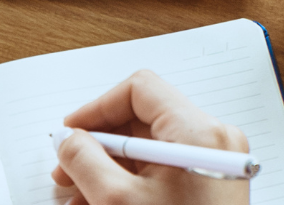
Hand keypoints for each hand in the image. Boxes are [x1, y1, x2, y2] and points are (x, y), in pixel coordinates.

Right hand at [52, 71, 250, 204]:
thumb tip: (69, 139)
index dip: (96, 109)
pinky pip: (163, 171)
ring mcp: (215, 164)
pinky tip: (104, 204)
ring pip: (149, 150)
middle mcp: (213, 140)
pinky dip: (131, 184)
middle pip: (142, 120)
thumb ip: (83, 159)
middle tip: (68, 168)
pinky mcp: (211, 186)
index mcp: (197, 132)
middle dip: (98, 145)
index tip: (71, 132)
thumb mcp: (116, 200)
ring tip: (80, 197)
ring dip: (109, 169)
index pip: (138, 91)